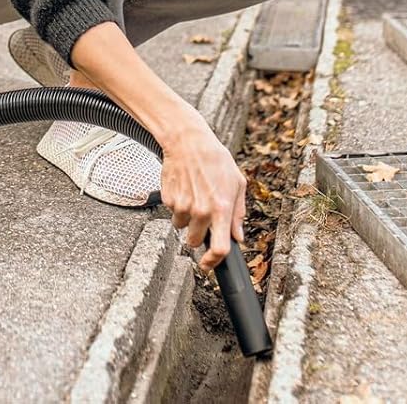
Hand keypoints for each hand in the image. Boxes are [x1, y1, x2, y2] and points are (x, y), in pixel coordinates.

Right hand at [159, 113, 246, 271]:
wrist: (188, 141)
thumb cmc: (215, 160)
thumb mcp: (237, 184)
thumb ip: (238, 214)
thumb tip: (238, 236)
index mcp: (221, 209)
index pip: (220, 248)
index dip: (214, 262)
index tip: (210, 265)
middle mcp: (201, 211)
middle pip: (195, 242)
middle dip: (198, 235)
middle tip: (202, 217)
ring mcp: (182, 206)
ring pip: (182, 227)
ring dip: (187, 218)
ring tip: (194, 195)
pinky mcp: (168, 199)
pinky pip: (172, 212)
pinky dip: (177, 206)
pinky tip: (185, 188)